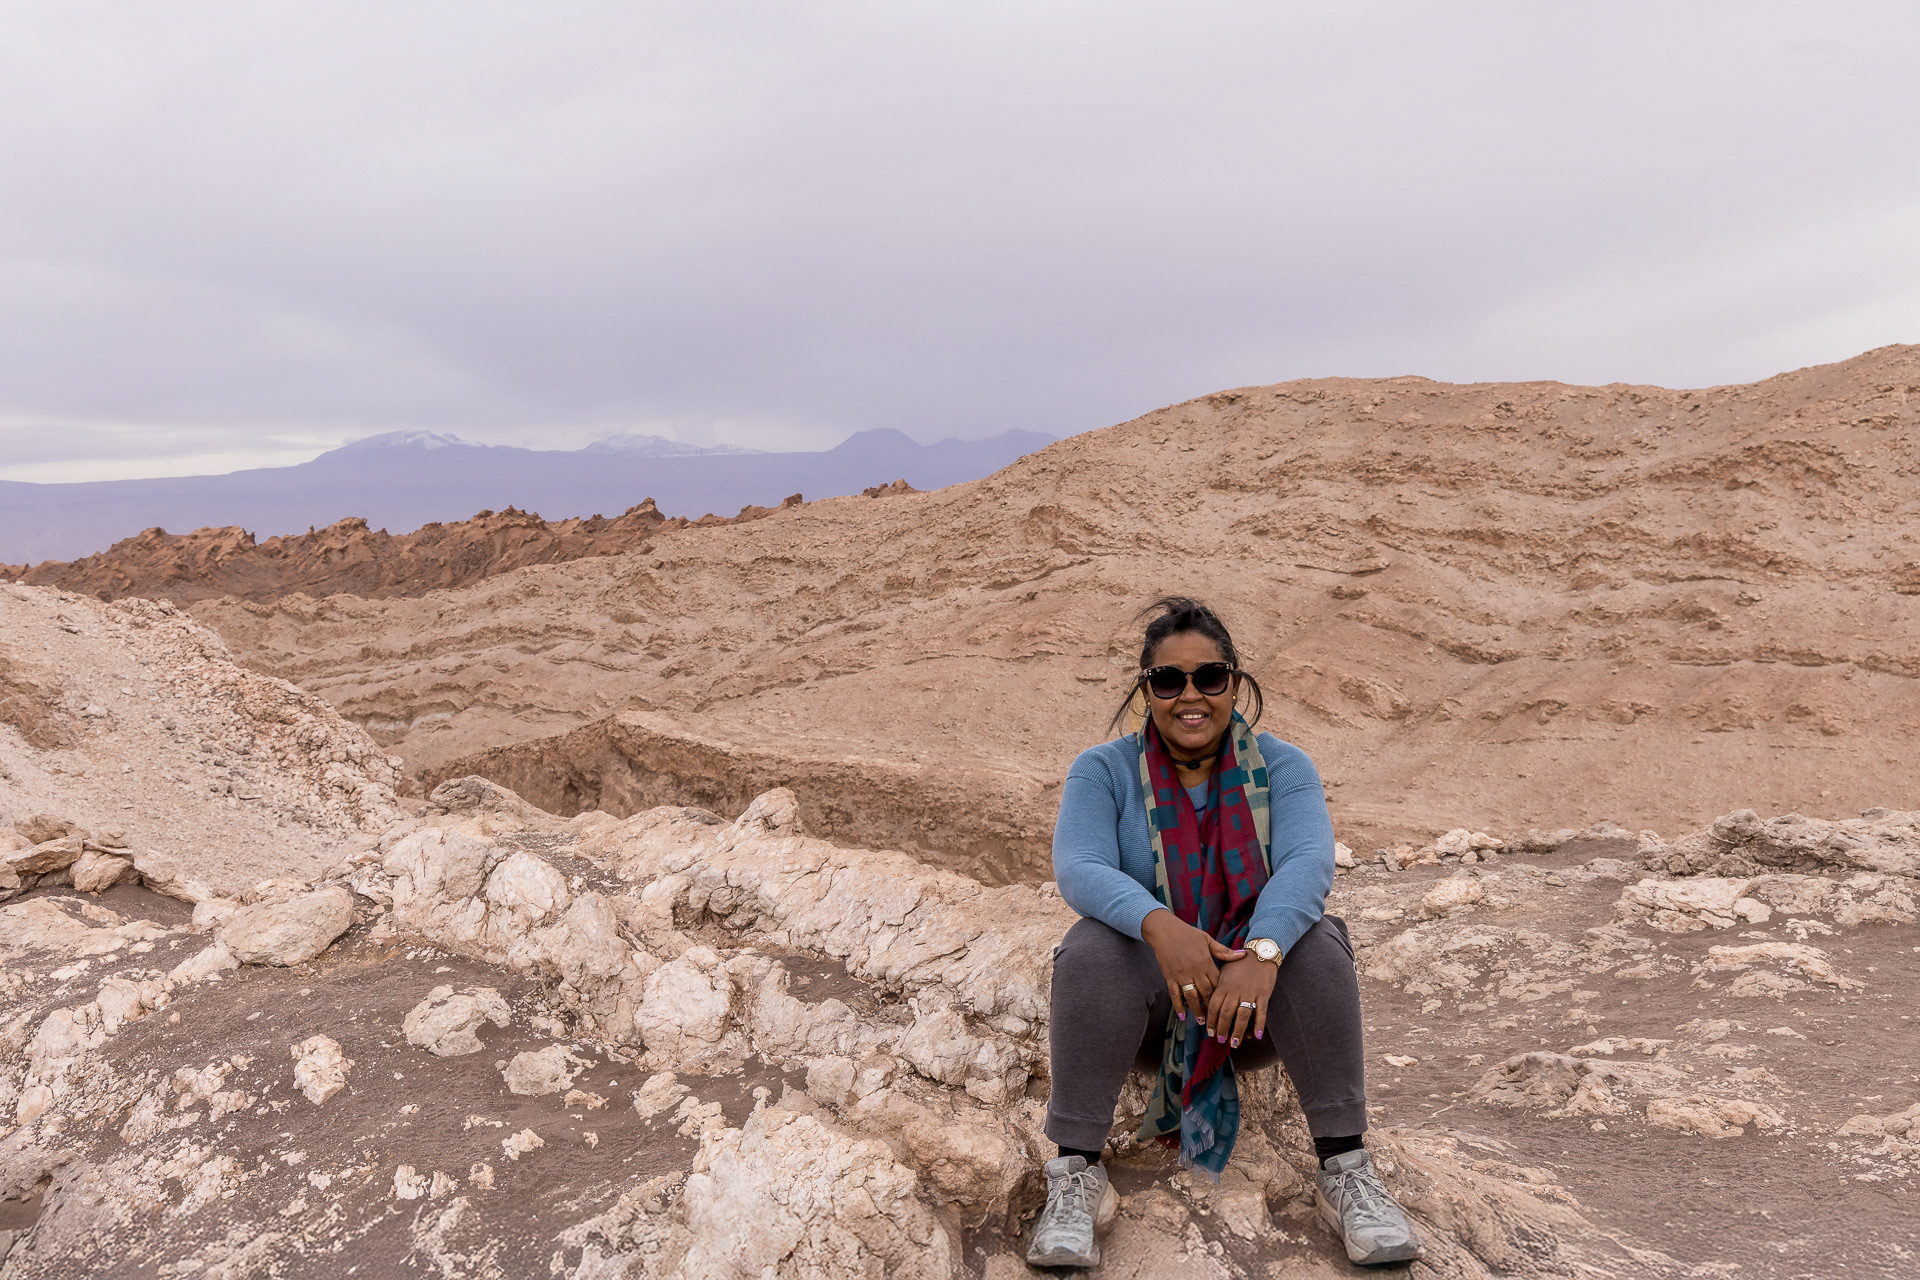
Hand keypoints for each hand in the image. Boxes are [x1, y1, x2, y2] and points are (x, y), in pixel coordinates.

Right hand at [1141, 908, 1244, 1030]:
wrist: (1165, 930)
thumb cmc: (1188, 934)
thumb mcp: (1207, 940)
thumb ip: (1223, 951)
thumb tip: (1243, 954)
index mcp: (1206, 962)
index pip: (1217, 982)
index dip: (1223, 994)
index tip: (1230, 1004)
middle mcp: (1194, 971)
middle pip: (1206, 992)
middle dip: (1212, 1006)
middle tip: (1218, 1019)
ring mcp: (1181, 975)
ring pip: (1191, 996)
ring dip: (1197, 1010)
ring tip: (1202, 1021)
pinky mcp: (1170, 977)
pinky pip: (1174, 994)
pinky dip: (1178, 1005)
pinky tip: (1182, 1016)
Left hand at [1206, 955, 1278, 1047]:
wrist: (1260, 953)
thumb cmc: (1240, 963)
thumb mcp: (1224, 970)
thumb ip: (1217, 986)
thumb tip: (1209, 1003)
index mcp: (1223, 985)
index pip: (1213, 1006)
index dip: (1211, 1021)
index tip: (1209, 1031)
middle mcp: (1235, 990)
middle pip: (1226, 1014)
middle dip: (1222, 1029)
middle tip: (1220, 1040)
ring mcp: (1250, 992)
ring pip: (1242, 1016)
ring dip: (1237, 1031)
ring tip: (1234, 1043)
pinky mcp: (1264, 994)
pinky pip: (1261, 1012)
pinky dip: (1259, 1025)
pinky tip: (1256, 1036)